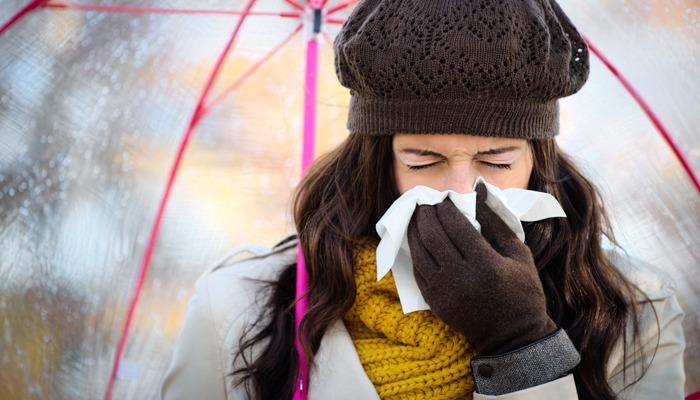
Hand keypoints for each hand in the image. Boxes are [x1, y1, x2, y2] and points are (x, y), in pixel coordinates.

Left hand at [407, 183, 556, 355]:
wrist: (513, 336)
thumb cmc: (522, 291)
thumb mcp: (519, 254)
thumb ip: (496, 221)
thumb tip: (479, 190)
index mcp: (486, 264)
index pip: (456, 226)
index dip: (446, 209)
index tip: (444, 199)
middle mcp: (462, 278)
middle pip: (433, 237)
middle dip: (426, 215)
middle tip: (424, 203)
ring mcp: (445, 292)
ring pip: (420, 254)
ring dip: (415, 231)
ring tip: (417, 218)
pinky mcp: (436, 303)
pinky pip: (418, 273)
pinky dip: (415, 254)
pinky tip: (417, 241)